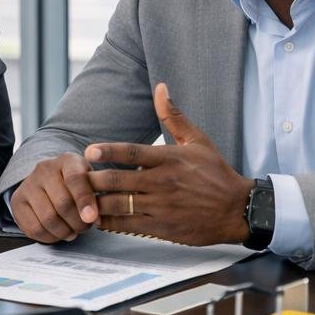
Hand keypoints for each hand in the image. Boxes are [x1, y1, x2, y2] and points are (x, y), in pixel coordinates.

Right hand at [9, 152, 98, 242]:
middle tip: (84, 227)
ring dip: (64, 232)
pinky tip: (58, 233)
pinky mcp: (17, 202)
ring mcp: (27, 184)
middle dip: (77, 222)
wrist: (49, 181)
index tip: (92, 218)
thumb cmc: (76, 185)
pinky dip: (50, 237)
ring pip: (48, 219)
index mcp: (67, 160)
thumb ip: (96, 197)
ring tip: (73, 231)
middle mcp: (44, 169)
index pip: (75, 179)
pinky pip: (34, 228)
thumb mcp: (90, 182)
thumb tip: (94, 218)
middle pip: (62, 203)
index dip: (84, 200)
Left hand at [85, 83, 252, 245]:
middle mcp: (163, 181)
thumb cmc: (215, 173)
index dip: (106, 151)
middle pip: (117, 180)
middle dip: (93, 180)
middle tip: (77, 178)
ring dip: (96, 203)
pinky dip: (110, 222)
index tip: (88, 151)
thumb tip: (160, 87)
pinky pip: (128, 225)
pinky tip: (99, 219)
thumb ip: (173, 116)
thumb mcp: (198, 140)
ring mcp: (162, 206)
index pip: (131, 152)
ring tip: (82, 199)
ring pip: (118, 205)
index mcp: (169, 158)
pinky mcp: (162, 227)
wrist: (237, 209)